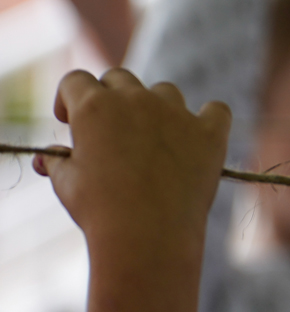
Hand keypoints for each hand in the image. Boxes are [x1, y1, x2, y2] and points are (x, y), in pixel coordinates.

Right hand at [36, 70, 229, 267]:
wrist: (148, 233)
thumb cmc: (100, 209)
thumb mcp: (66, 183)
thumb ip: (58, 161)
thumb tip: (50, 158)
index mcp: (95, 107)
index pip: (76, 80)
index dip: (68, 98)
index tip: (69, 120)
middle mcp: (136, 100)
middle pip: (119, 78)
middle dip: (109, 97)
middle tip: (108, 130)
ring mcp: (176, 113)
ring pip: (164, 90)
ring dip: (155, 106)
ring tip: (149, 139)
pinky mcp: (209, 132)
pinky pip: (216, 110)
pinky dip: (208, 118)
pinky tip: (198, 134)